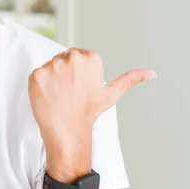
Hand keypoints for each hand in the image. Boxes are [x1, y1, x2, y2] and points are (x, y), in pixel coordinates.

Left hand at [28, 48, 156, 180]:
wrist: (69, 131)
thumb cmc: (90, 112)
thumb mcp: (112, 94)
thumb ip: (130, 79)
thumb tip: (153, 73)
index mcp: (90, 57)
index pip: (77, 56)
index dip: (76, 73)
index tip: (79, 87)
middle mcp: (72, 57)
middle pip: (62, 59)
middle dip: (64, 73)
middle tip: (69, 93)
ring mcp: (52, 66)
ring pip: (49, 67)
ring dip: (51, 79)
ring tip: (60, 96)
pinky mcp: (36, 75)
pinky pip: (36, 75)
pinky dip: (39, 86)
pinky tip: (49, 97)